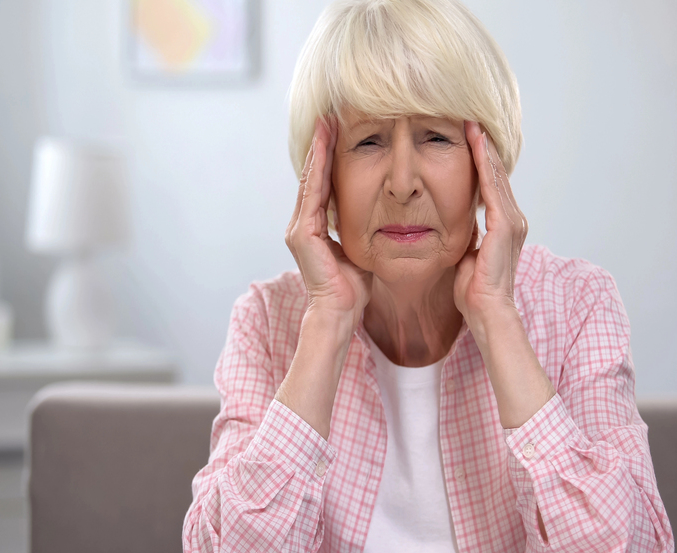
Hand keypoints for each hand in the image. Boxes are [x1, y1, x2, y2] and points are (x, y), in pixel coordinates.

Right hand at [285, 118, 371, 327]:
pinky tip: (324, 148)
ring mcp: (300, 229)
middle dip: (320, 146)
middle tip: (328, 116)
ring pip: (311, 180)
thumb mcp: (360, 249)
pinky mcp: (303, 234)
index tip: (337, 133)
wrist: (340, 312)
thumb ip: (361, 229)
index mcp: (314, 228)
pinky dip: (318, 169)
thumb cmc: (353, 288)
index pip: (322, 185)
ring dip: (318, 151)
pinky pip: (313, 193)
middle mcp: (302, 225)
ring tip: (326, 123)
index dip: (328, 158)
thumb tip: (376, 214)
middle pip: (313, 177)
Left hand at [454, 122, 553, 432]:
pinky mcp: (506, 229)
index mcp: (502, 226)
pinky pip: (494, 190)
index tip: (464, 137)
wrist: (486, 315)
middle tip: (469, 118)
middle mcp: (512, 220)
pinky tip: (477, 146)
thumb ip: (463, 235)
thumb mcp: (465, 255)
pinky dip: (486, 166)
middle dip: (483, 146)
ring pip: (497, 177)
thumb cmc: (473, 291)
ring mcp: (512, 223)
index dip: (479, 160)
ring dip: (485, 149)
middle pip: (496, 174)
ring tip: (472, 124)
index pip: (489, 185)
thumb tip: (449, 224)